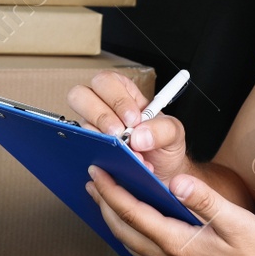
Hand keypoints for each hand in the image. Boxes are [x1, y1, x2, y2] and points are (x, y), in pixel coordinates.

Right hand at [67, 70, 189, 182]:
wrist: (162, 174)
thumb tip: (137, 136)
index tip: (134, 119)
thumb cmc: (164, 147)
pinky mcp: (90, 148)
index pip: (107, 81)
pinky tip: (118, 163)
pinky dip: (101, 156)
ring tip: (124, 152)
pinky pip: (84, 148)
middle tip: (120, 133)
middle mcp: (103, 108)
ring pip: (80, 123)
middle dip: (101, 115)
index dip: (117, 98)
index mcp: (124, 94)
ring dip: (102, 139)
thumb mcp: (174, 133)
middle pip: (80, 95)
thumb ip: (163, 129)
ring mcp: (93, 128)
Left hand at [85, 165, 254, 255]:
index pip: (133, 213)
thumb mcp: (238, 223)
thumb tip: (178, 181)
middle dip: (103, 204)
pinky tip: (134, 228)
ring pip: (130, 244)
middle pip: (123, 230)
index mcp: (178, 243)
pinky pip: (143, 254)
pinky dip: (129, 236)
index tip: (98, 173)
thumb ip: (205, 200)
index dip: (112, 191)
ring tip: (104, 202)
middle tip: (91, 183)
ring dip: (113, 221)